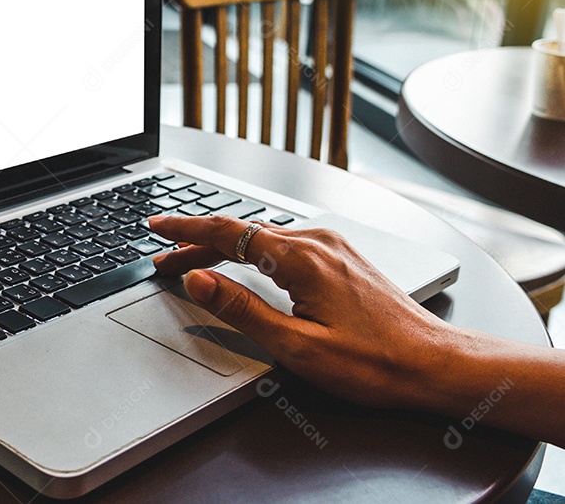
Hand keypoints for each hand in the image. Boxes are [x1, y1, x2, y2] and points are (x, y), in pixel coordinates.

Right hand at [148, 214, 458, 409]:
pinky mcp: (341, 257)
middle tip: (165, 259)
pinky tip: (243, 264)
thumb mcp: (297, 347)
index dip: (185, 230)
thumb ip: (242, 310)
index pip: (227, 232)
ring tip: (195, 263)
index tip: (156, 229)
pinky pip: (284, 242)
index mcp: (302, 258)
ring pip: (261, 236)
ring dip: (225, 247)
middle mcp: (317, 241)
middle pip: (241, 232)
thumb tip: (199, 281)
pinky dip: (252, 250)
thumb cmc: (375, 364)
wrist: (436, 364)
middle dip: (197, 242)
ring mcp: (332, 246)